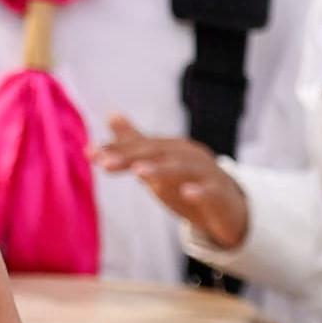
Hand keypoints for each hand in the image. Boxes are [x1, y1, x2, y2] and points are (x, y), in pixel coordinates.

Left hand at [99, 117, 248, 250]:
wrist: (230, 208)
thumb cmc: (190, 182)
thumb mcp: (160, 163)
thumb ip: (136, 144)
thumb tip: (111, 114)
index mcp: (172, 148)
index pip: (141, 146)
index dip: (116, 149)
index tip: (91, 154)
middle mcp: (189, 156)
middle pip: (158, 153)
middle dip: (131, 157)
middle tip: (105, 163)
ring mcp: (207, 173)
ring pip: (183, 168)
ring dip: (161, 170)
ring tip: (140, 173)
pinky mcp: (221, 195)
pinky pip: (211, 191)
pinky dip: (199, 191)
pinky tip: (187, 193)